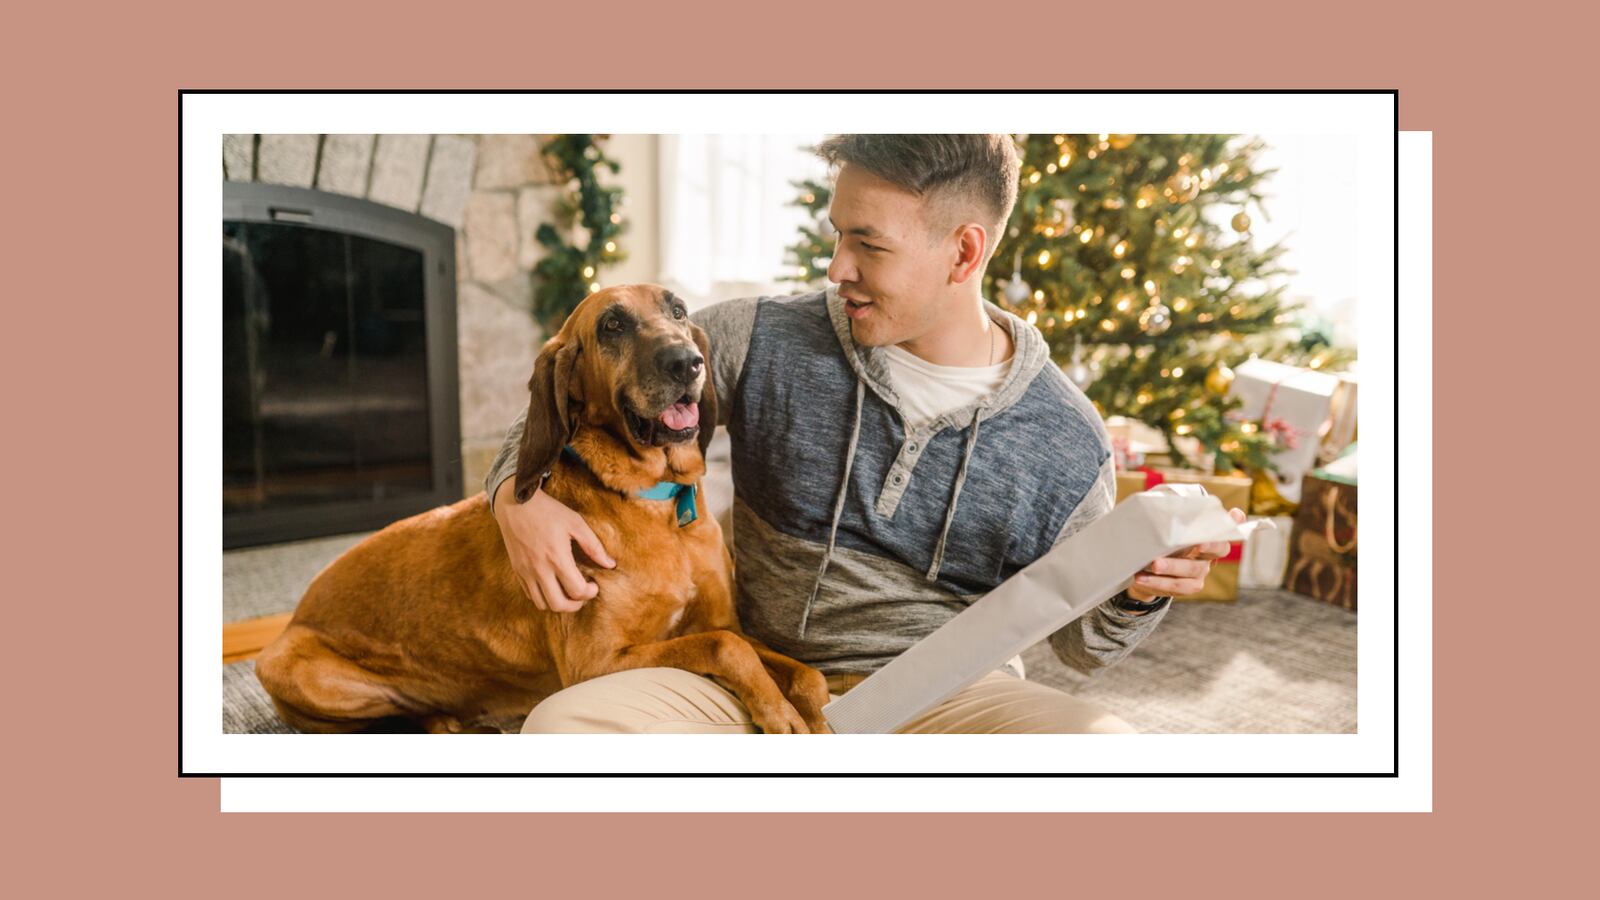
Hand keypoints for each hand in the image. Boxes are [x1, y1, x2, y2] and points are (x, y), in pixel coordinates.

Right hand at [493, 478, 614, 611]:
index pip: (577, 591)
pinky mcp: (517, 570)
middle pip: (558, 605)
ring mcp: (526, 572)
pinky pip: (530, 594)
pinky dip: (543, 596)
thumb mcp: (575, 523)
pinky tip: (552, 584)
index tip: (594, 585)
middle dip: (575, 605)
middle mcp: (540, 569)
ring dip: (558, 603)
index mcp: (557, 558)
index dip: (590, 593)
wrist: (514, 504)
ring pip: (542, 604)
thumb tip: (610, 564)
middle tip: (583, 594)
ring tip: (568, 592)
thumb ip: (594, 546)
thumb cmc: (548, 511)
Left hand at [1126, 507, 1246, 600]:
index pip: (1221, 542)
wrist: (1155, 559)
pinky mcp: (1186, 587)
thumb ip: (1175, 509)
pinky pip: (1174, 589)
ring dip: (1166, 574)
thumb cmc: (1165, 534)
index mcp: (1208, 540)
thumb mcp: (1170, 519)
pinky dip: (1156, 584)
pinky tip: (1141, 578)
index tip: (1199, 543)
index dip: (1213, 544)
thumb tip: (1172, 498)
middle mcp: (1206, 559)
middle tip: (1156, 561)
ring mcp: (1197, 575)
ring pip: (1186, 579)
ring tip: (1148, 569)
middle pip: (1199, 564)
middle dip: (1177, 563)